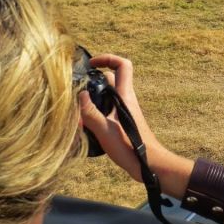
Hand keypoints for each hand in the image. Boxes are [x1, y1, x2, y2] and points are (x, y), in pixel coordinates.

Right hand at [79, 54, 161, 181]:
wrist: (148, 165)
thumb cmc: (130, 148)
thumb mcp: (105, 130)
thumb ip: (91, 112)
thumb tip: (80, 94)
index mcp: (125, 96)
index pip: (123, 65)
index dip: (108, 59)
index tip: (91, 65)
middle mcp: (125, 100)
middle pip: (110, 79)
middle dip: (93, 81)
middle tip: (77, 89)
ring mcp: (124, 111)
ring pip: (106, 95)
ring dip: (92, 98)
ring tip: (75, 109)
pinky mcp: (121, 122)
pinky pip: (106, 109)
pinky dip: (95, 111)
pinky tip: (83, 125)